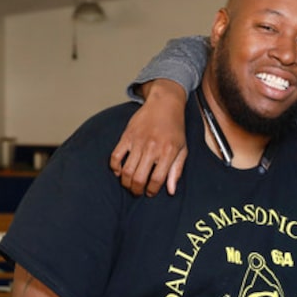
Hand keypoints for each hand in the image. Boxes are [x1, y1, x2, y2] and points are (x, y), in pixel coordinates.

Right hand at [110, 81, 187, 195]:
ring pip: (126, 171)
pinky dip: (114, 167)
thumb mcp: (182, 149)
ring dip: (126, 182)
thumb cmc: (175, 128)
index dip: (152, 190)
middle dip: (137, 190)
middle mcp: (152, 147)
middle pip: (139, 178)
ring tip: (130, 184)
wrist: (164, 104)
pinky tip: (119, 171)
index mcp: (168, 152)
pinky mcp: (127, 136)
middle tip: (138, 191)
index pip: (157, 179)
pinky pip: (115, 156)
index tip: (150, 193)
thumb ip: (176, 170)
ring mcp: (138, 141)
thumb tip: (170, 191)